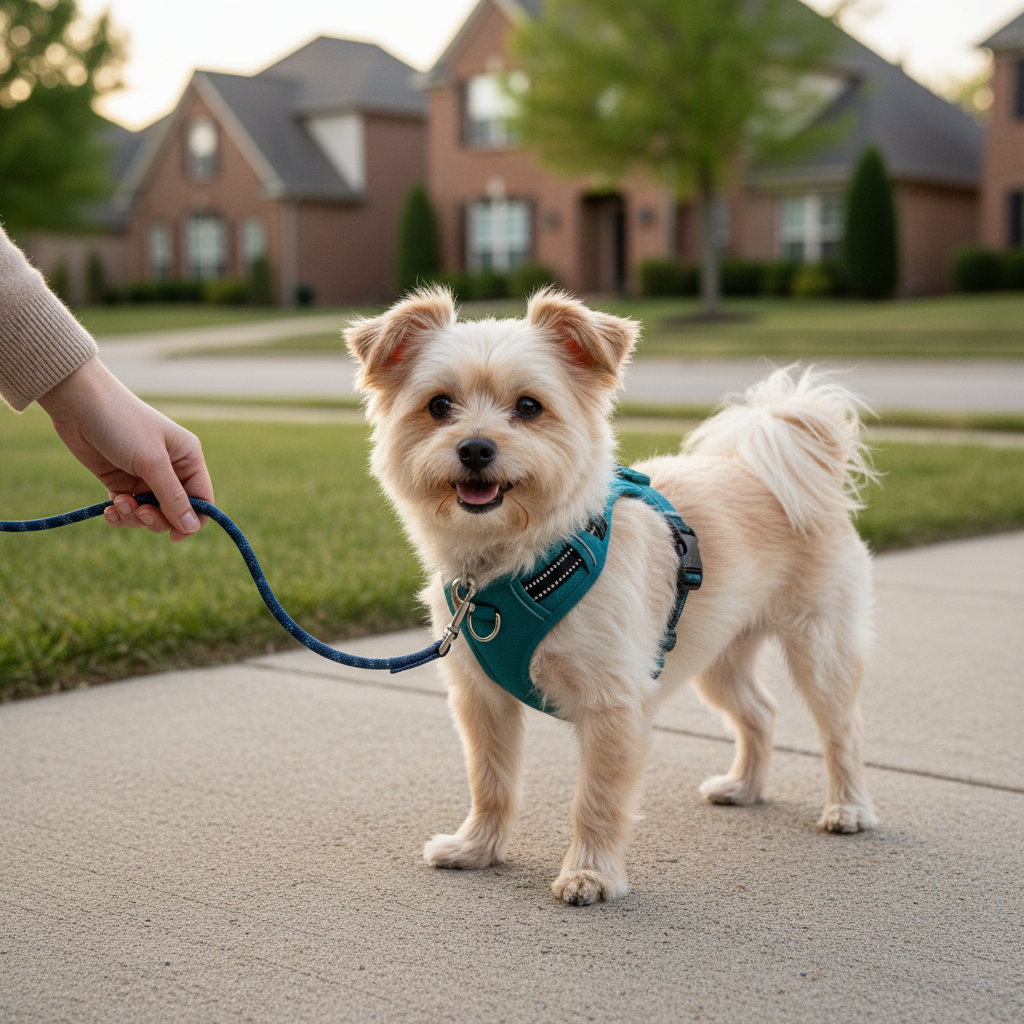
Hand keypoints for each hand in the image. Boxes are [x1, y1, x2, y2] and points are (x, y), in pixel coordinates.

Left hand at [38, 356, 213, 541]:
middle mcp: (170, 469)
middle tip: (141, 512)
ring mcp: (144, 477)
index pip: (202, 499)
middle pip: (175, 512)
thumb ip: (173, 497)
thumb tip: (191, 528)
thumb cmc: (123, 425)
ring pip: (150, 514)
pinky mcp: (120, 481)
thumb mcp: (152, 462)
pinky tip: (108, 509)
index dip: (192, 520)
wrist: (79, 405)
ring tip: (119, 504)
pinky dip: (120, 514)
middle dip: (157, 519)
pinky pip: (128, 510)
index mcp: (188, 459)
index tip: (175, 536)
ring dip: (135, 517)